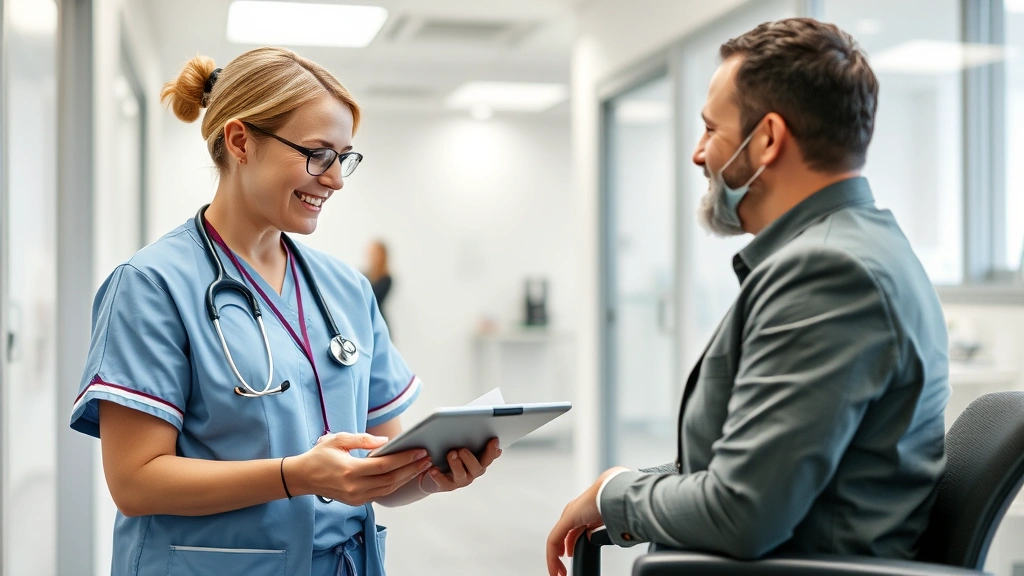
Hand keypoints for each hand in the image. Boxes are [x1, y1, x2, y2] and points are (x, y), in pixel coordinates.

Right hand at [286, 432, 432, 505]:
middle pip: (390, 479)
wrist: (302, 477)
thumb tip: (386, 441)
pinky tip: (405, 475)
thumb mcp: (338, 439)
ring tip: (421, 466)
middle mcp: (354, 487)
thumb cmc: (319, 455)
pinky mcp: (356, 501)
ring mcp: (355, 497)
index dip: (404, 459)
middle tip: (427, 458)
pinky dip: (395, 484)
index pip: (384, 466)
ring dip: (406, 478)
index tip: (420, 451)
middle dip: (411, 469)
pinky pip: (380, 493)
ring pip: (388, 489)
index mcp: (350, 471)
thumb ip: (362, 439)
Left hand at [417, 438, 500, 493]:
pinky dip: (439, 476)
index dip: (492, 450)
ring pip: (461, 475)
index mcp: (478, 462)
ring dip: (456, 464)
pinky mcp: (446, 485)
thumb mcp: (463, 446)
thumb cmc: (450, 455)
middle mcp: (471, 473)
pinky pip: (444, 483)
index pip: (489, 458)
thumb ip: (473, 440)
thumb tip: (485, 432)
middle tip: (462, 449)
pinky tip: (434, 469)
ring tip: (451, 454)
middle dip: (470, 458)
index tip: (493, 440)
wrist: (433, 473)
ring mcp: (460, 480)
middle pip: (478, 468)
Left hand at [545, 467, 628, 575]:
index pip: (575, 529)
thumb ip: (608, 529)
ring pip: (557, 540)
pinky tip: (555, 569)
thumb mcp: (614, 520)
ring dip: (556, 558)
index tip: (573, 555)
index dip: (572, 543)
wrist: (618, 491)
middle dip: (564, 551)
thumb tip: (613, 538)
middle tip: (564, 567)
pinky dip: (553, 557)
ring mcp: (570, 514)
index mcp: (587, 510)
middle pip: (565, 535)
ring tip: (559, 572)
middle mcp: (576, 511)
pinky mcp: (566, 520)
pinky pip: (554, 541)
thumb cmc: (621, 501)